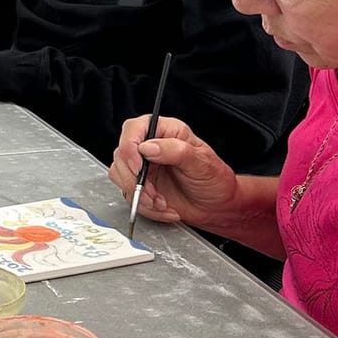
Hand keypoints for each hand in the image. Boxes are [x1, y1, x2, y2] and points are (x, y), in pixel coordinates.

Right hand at [105, 116, 241, 228]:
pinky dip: (145, 207)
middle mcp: (151, 147)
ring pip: (120, 177)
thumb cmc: (214, 180)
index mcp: (165, 132)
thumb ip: (175, 150)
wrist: (217, 207)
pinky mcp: (140, 187)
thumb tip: (148, 147)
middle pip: (121, 155)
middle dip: (135, 180)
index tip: (138, 167)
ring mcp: (144, 168)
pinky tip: (164, 208)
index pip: (134, 129)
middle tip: (153, 193)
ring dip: (140, 196)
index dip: (130, 147)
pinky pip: (129, 196)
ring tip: (162, 202)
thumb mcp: (201, 162)